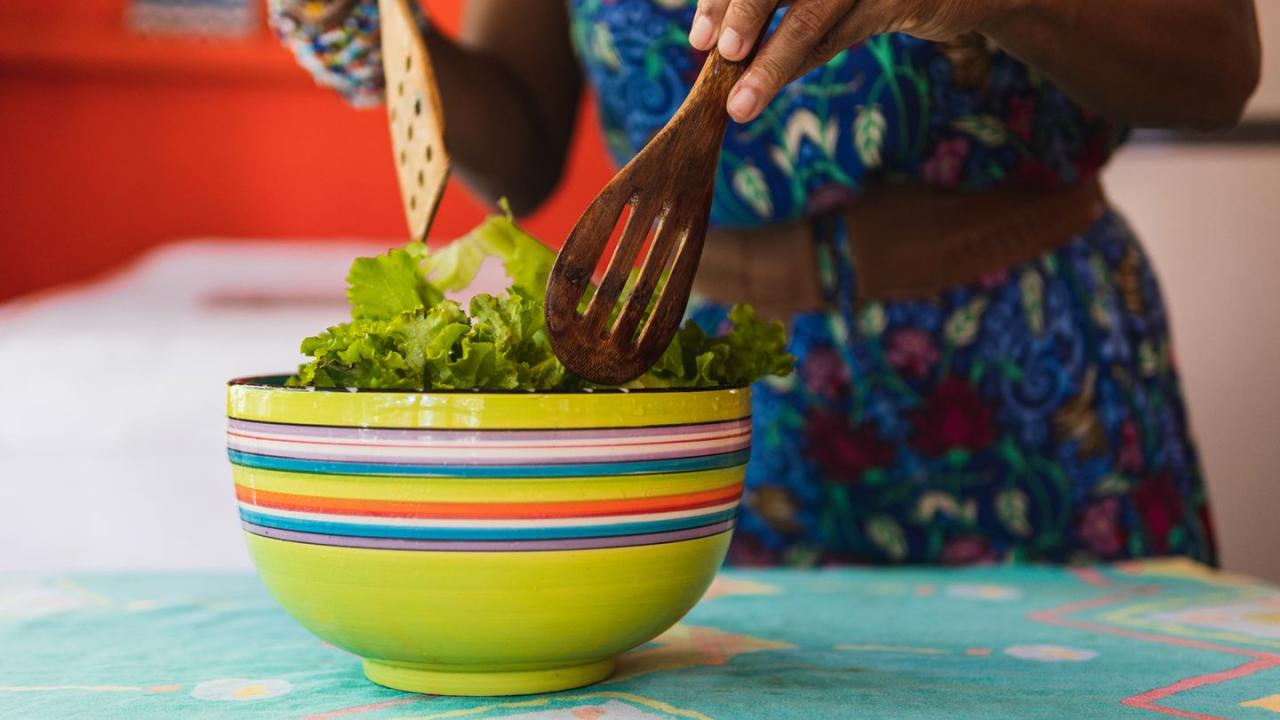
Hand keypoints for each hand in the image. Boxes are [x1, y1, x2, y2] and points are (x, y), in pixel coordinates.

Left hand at [688, 0, 1006, 121]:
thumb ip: (784, 12)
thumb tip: (723, 49)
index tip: (697, 36)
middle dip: (741, 13)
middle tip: (713, 54)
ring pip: (811, 13)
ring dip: (772, 61)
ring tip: (740, 104)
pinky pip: (844, 33)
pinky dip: (805, 61)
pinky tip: (776, 87)